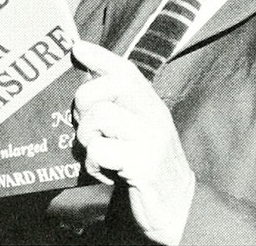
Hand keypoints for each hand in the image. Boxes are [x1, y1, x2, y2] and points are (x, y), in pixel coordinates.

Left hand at [72, 41, 194, 245]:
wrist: (179, 207)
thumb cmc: (147, 165)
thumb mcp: (137, 132)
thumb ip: (118, 109)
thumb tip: (84, 84)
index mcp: (150, 105)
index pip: (126, 71)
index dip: (100, 56)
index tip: (76, 47)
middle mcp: (153, 116)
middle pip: (107, 88)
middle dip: (84, 104)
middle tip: (86, 126)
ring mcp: (150, 139)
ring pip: (100, 117)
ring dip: (86, 137)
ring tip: (97, 152)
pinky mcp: (143, 165)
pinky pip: (100, 151)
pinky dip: (93, 164)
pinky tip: (105, 172)